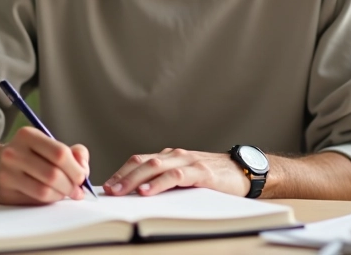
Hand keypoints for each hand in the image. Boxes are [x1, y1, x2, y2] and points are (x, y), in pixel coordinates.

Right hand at [0, 127, 90, 204]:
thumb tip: (83, 166)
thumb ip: (73, 152)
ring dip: (62, 193)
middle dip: (71, 184)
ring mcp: (7, 172)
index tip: (82, 176)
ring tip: (66, 192)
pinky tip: (53, 195)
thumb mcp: (48, 146)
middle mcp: (14, 152)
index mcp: (28, 135)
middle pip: (54, 173)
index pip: (60, 152)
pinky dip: (51, 199)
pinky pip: (36, 198)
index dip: (76, 168)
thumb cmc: (28, 157)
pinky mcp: (5, 189)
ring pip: (45, 189)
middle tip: (77, 189)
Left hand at [103, 148, 249, 197]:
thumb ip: (166, 181)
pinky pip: (174, 176)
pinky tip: (147, 191)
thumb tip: (138, 195)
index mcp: (170, 156)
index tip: (106, 186)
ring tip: (121, 191)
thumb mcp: (186, 177)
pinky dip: (158, 183)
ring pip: (155, 166)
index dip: (121, 172)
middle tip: (108, 190)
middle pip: (142, 162)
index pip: (139, 161)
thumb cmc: (213, 178)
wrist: (244, 171)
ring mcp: (187, 162)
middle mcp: (175, 155)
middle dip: (122, 176)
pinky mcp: (200, 172)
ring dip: (134, 179)